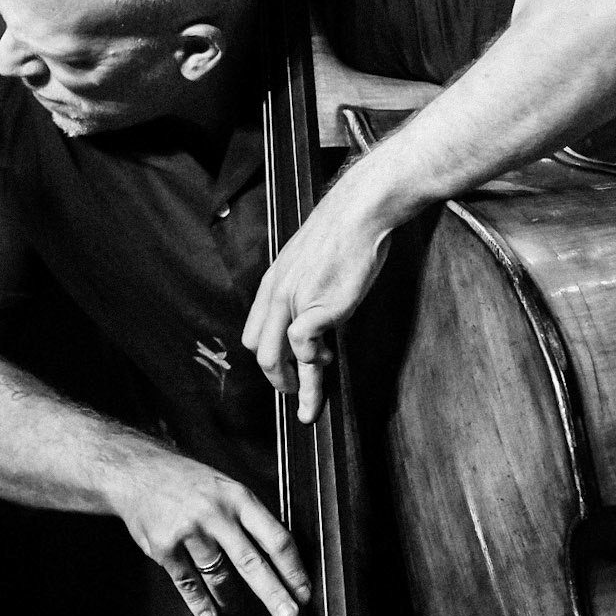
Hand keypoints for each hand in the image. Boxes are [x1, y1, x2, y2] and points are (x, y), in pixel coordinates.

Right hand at [111, 452, 310, 615]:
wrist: (138, 472)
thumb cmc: (189, 483)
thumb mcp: (226, 488)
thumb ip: (250, 519)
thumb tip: (280, 560)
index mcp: (238, 497)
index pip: (275, 537)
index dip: (292, 568)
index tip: (303, 591)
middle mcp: (215, 514)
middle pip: (251, 562)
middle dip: (273, 594)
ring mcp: (188, 531)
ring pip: (219, 577)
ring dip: (233, 599)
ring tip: (239, 609)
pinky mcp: (164, 548)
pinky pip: (188, 584)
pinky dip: (200, 603)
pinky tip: (209, 614)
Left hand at [242, 168, 390, 423]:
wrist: (360, 212)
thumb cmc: (345, 234)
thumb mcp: (312, 260)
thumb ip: (304, 286)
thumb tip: (315, 312)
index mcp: (272, 282)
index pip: (255, 332)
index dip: (269, 358)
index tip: (286, 373)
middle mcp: (276, 294)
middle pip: (260, 351)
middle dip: (277, 381)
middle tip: (296, 396)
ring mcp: (294, 301)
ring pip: (277, 358)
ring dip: (297, 385)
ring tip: (309, 402)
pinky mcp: (317, 308)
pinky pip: (303, 348)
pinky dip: (314, 361)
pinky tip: (328, 357)